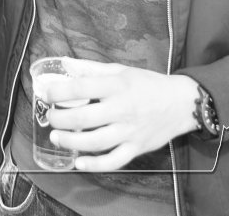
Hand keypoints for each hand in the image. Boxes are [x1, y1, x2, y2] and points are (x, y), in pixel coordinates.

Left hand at [41, 60, 197, 170]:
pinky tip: (79, 163)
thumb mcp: (120, 70)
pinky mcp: (136, 148)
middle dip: (60, 119)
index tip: (47, 94)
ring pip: (95, 142)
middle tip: (51, 118)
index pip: (81, 88)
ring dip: (70, 142)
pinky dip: (94, 165)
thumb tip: (65, 63)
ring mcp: (129, 131)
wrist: (181, 103)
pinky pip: (113, 161)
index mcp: (117, 86)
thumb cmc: (148, 84)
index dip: (59, 91)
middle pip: (84, 118)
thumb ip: (91, 68)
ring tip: (56, 137)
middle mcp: (122, 109)